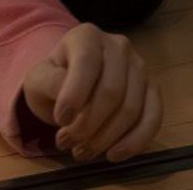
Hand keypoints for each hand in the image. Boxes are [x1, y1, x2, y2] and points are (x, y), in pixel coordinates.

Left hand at [20, 23, 161, 162]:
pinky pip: (153, 119)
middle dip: (88, 124)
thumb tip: (70, 106)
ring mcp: (140, 68)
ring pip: (132, 109)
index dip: (74, 95)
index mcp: (87, 36)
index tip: (60, 120)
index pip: (86, 64)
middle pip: (112, 91)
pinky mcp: (152, 90)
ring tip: (81, 152)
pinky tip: (113, 155)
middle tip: (66, 143)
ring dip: (106, 138)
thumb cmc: (53, 79)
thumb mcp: (39, 79)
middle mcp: (119, 46)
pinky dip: (135, 142)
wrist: (70, 84)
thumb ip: (51, 84)